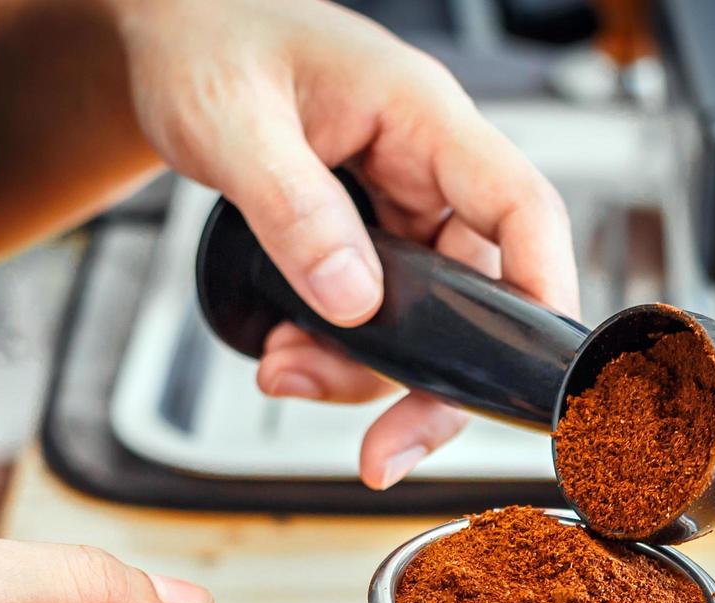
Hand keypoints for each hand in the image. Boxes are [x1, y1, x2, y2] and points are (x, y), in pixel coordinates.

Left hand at [113, 0, 579, 488]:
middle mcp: (428, 168)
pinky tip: (286, 351)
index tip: (532, 371)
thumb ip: (292, 211)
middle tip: (387, 449)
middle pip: (481, 292)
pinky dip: (337, 350)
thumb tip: (353, 302)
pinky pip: (381, 314)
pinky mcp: (373, 237)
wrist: (171, 34)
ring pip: (426, 319)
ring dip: (362, 370)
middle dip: (432, 380)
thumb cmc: (206, 43)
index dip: (544, 290)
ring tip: (285, 369)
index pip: (520, 207)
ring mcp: (404, 205)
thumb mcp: (231, 122)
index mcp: (422, 117)